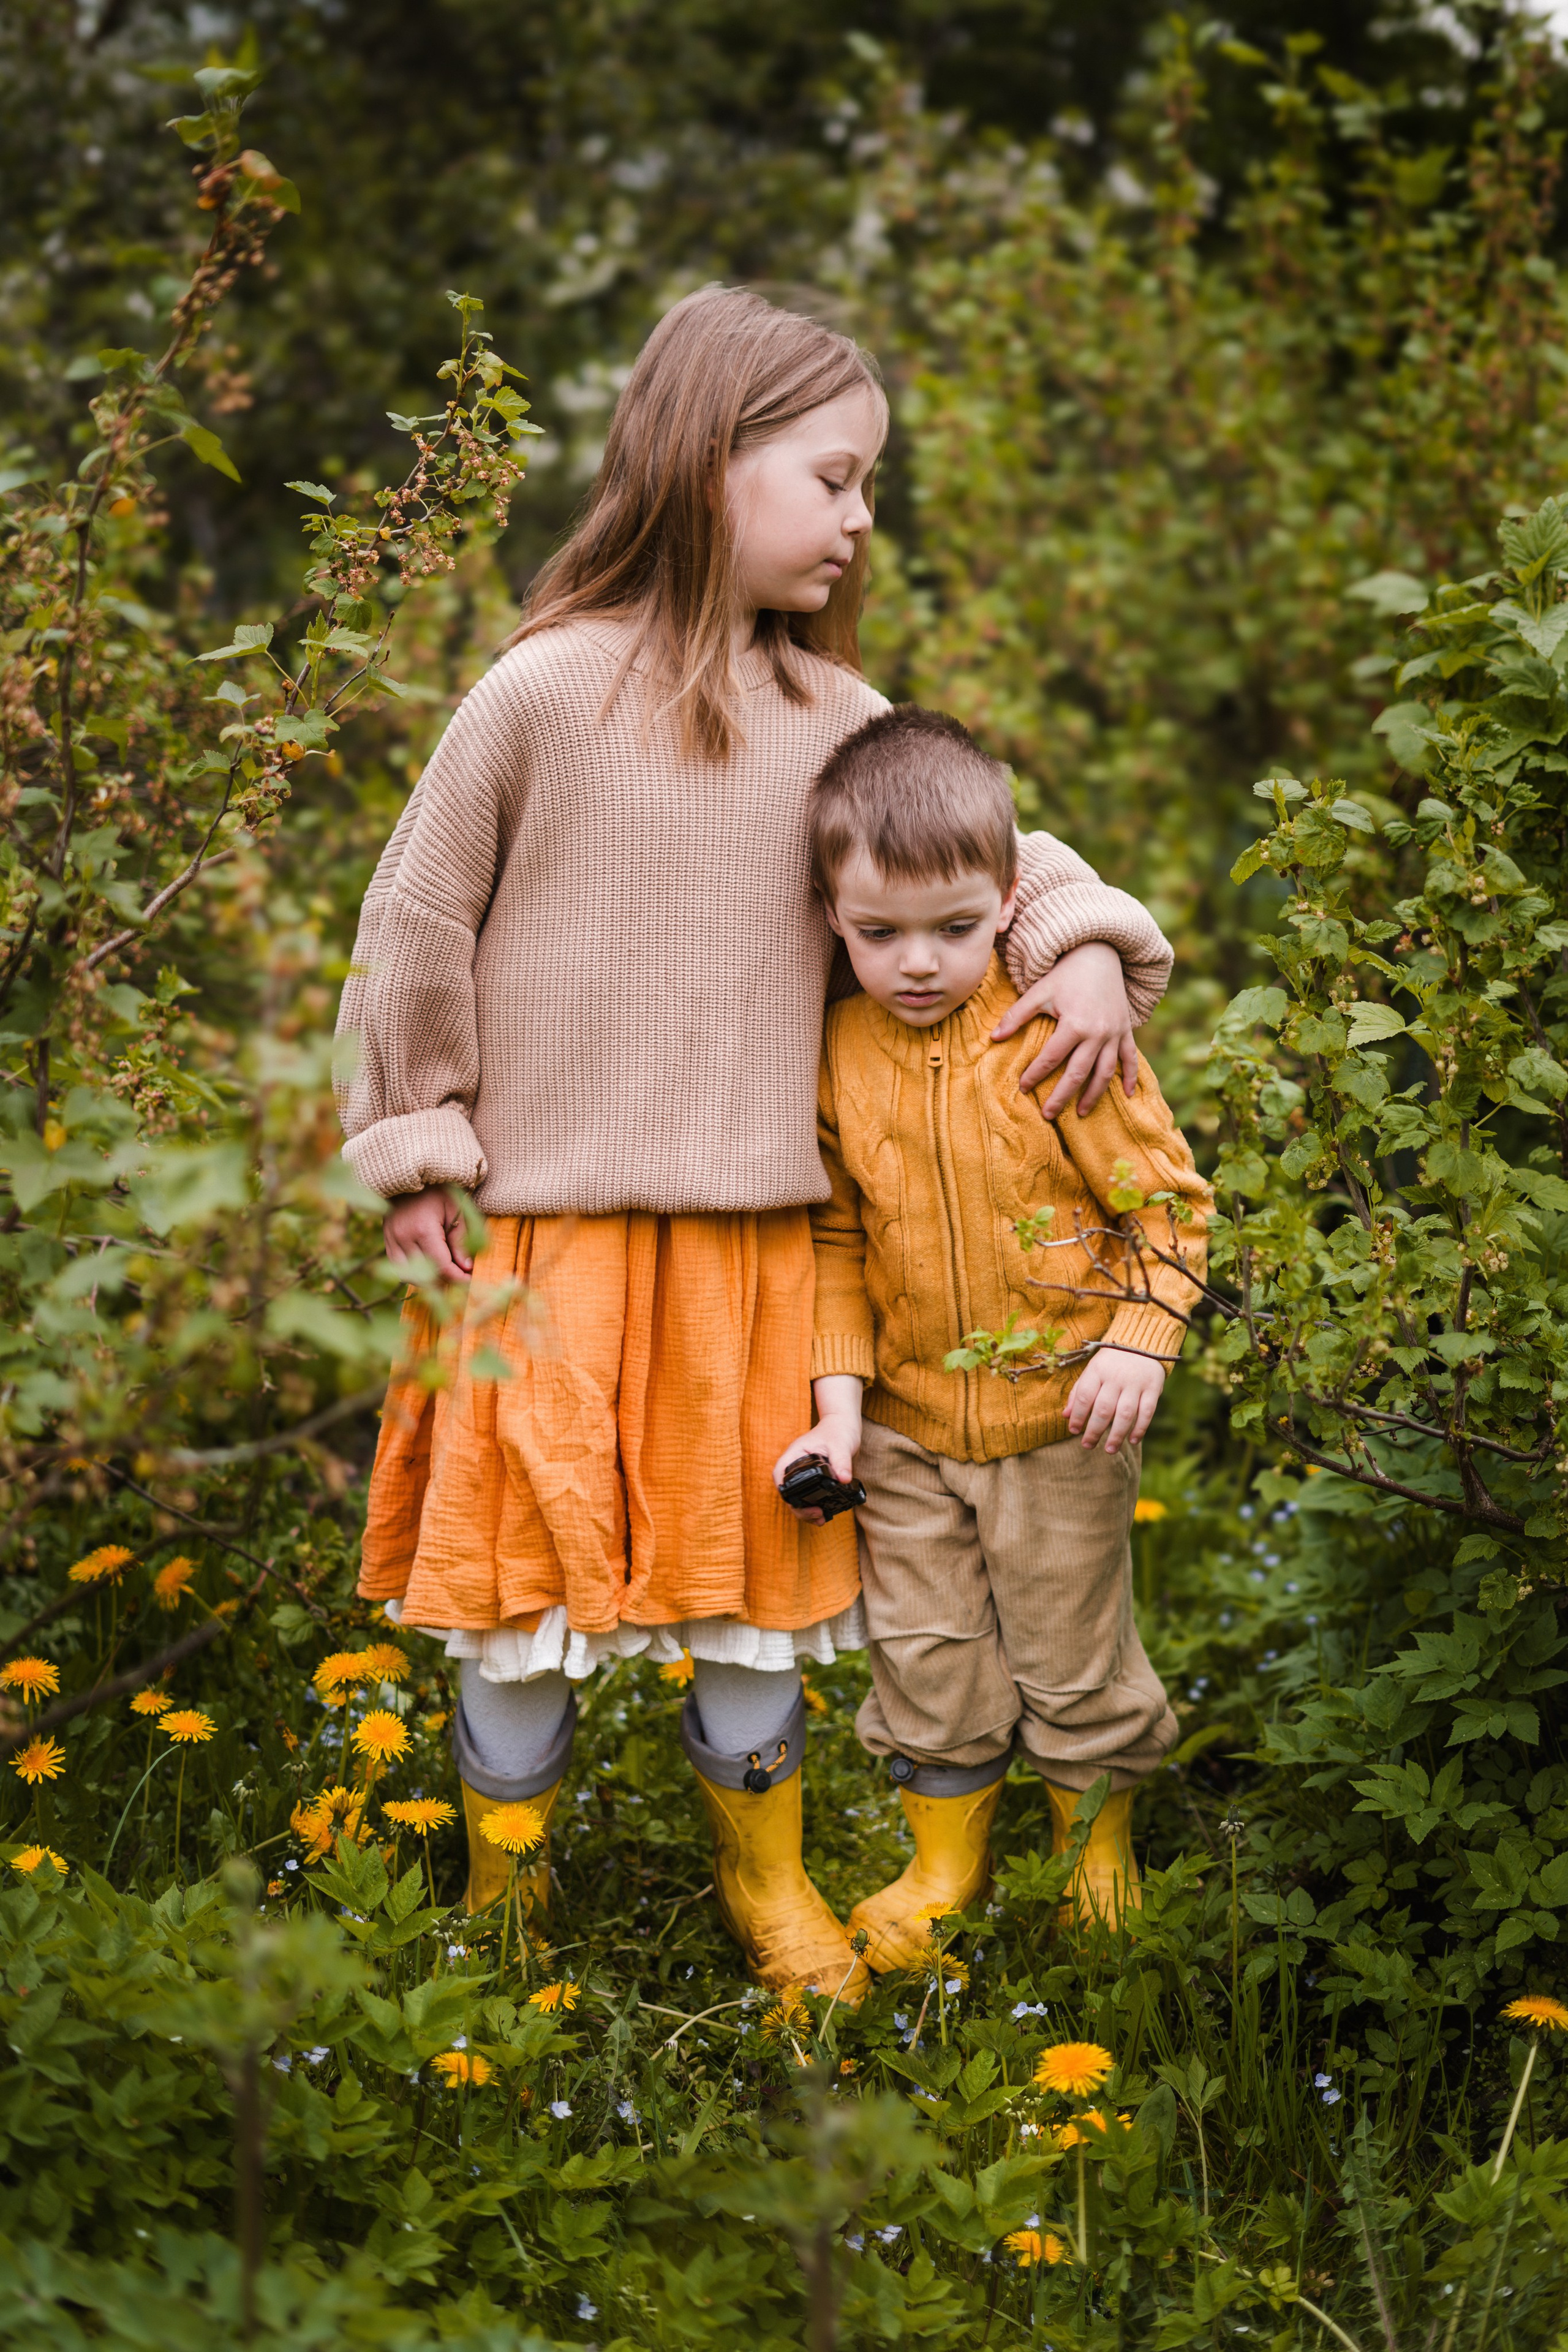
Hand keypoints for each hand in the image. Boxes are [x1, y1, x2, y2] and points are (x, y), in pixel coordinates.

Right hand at [383, 1185, 473, 1282]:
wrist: (409, 1172)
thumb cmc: (437, 1189)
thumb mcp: (456, 1208)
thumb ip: (461, 1239)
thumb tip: (467, 1268)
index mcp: (423, 1229)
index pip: (442, 1267)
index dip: (459, 1279)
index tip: (473, 1281)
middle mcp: (403, 1238)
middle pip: (426, 1276)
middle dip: (447, 1281)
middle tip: (463, 1277)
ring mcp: (391, 1240)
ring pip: (409, 1277)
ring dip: (429, 1280)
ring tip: (447, 1272)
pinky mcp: (386, 1241)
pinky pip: (399, 1268)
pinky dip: (415, 1273)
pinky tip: (430, 1267)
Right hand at [774, 1376, 862, 1522]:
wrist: (844, 1426)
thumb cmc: (839, 1430)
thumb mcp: (841, 1444)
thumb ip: (841, 1461)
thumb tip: (844, 1479)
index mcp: (795, 1454)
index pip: (780, 1474)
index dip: (784, 1490)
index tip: (796, 1503)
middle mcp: (796, 1465)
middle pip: (788, 1491)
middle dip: (798, 1507)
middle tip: (816, 1514)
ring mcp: (804, 1474)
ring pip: (797, 1497)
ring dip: (806, 1511)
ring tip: (820, 1519)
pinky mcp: (814, 1480)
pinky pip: (809, 1496)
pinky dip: (814, 1507)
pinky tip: (824, 1515)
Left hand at [993, 939, 1137, 1119]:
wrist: (1100, 953)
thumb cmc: (1066, 973)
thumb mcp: (1039, 991)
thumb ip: (1017, 1016)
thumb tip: (993, 1038)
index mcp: (1075, 1024)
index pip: (1051, 1058)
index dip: (1035, 1074)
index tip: (1022, 1087)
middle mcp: (1098, 1033)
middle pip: (1078, 1073)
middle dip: (1062, 1096)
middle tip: (1047, 1115)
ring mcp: (1115, 1034)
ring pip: (1105, 1072)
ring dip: (1093, 1095)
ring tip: (1080, 1113)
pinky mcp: (1126, 1031)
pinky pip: (1130, 1059)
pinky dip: (1129, 1077)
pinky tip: (1127, 1096)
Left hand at [1065, 1347, 1166, 1454]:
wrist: (1141, 1344)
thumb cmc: (1110, 1362)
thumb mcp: (1091, 1371)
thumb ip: (1078, 1393)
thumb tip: (1065, 1416)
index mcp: (1097, 1371)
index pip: (1085, 1396)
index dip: (1078, 1416)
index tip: (1073, 1431)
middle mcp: (1116, 1377)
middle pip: (1104, 1409)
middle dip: (1094, 1431)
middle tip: (1088, 1445)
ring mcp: (1135, 1383)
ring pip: (1125, 1413)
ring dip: (1117, 1435)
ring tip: (1109, 1450)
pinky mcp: (1153, 1388)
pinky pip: (1147, 1412)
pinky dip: (1140, 1428)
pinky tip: (1132, 1440)